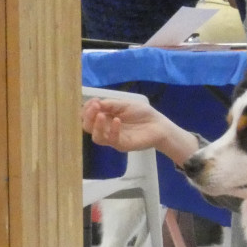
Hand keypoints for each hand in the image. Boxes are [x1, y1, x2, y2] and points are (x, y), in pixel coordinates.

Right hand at [81, 96, 199, 164]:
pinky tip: (117, 121)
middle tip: (95, 107)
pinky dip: (113, 130)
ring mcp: (113, 138)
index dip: (87, 108)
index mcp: (104, 117)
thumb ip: (111, 104)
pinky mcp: (122, 145)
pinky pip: (112, 140)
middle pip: (87, 127)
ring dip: (96, 125)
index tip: (94, 101)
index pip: (88, 116)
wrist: (159, 125)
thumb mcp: (125, 104)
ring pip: (96, 137)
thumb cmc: (142, 113)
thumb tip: (95, 103)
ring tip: (101, 115)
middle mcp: (106, 128)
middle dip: (88, 116)